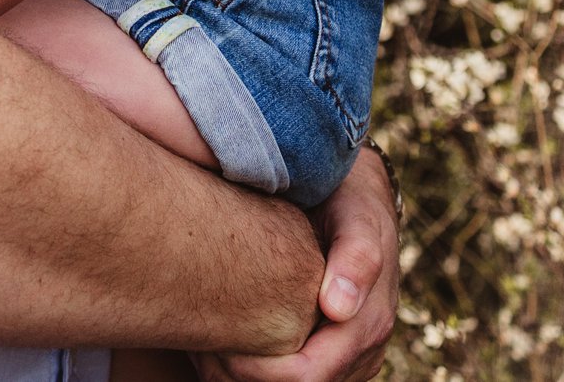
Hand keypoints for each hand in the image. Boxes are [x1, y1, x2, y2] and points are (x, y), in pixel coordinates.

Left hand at [197, 150, 397, 381]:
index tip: (209, 345)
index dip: (255, 370)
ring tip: (200, 347)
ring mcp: (348, 358)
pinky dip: (253, 370)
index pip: (306, 376)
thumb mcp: (356, 216)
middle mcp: (363, 351)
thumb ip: (356, 256)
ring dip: (243, 375)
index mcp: (369, 326)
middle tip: (194, 348)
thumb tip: (337, 308)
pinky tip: (219, 346)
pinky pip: (289, 377)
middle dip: (241, 374)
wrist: (358, 199)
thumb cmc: (349, 200)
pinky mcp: (331, 354)